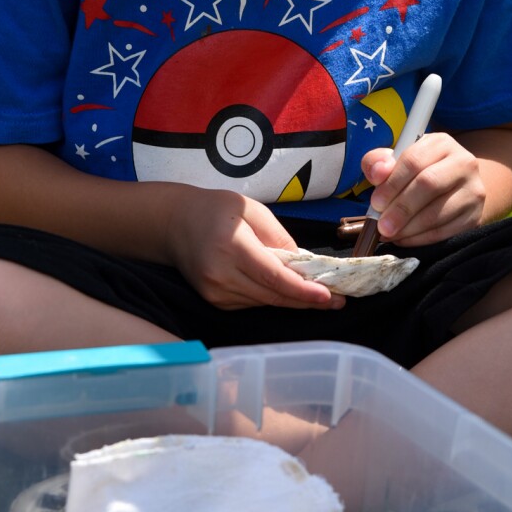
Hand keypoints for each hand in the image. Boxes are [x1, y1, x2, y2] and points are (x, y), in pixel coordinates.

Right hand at [167, 186, 345, 311]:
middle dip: (307, 300)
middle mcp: (220, 275)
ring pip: (264, 302)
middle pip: (272, 295)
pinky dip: (271, 297)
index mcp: (231, 247)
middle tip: (338, 301)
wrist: (174, 223)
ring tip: (319, 294)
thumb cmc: (215, 210)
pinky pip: (252, 303)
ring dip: (292, 300)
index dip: (303, 291)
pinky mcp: (214, 301)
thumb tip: (303, 263)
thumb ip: (278, 236)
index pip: (273, 277)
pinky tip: (286, 289)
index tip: (330, 297)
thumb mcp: (250, 209)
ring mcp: (215, 292)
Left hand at [361, 133, 485, 245]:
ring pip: (437, 212)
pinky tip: (404, 239)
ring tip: (389, 233)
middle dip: (401, 208)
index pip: (413, 160)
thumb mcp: (396, 161)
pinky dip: (420, 239)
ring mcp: (473, 190)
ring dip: (408, 227)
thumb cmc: (416, 173)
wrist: (454, 189)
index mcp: (440, 143)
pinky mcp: (475, 216)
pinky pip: (445, 231)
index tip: (376, 203)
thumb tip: (377, 173)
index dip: (392, 183)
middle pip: (429, 184)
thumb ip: (378, 162)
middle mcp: (463, 162)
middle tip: (382, 225)